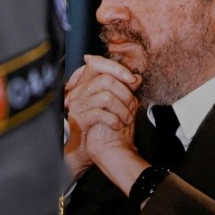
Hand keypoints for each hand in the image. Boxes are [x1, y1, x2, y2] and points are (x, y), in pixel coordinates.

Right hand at [64, 56, 139, 177]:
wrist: (84, 150)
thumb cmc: (99, 126)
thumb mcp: (113, 105)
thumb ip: (123, 89)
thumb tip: (137, 77)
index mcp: (86, 84)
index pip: (97, 63)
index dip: (116, 68)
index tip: (131, 78)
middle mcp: (79, 91)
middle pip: (106, 79)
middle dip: (125, 92)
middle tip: (133, 105)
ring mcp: (78, 105)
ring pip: (106, 97)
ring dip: (122, 109)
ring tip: (127, 119)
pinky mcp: (78, 119)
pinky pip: (99, 113)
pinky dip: (113, 120)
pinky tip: (117, 126)